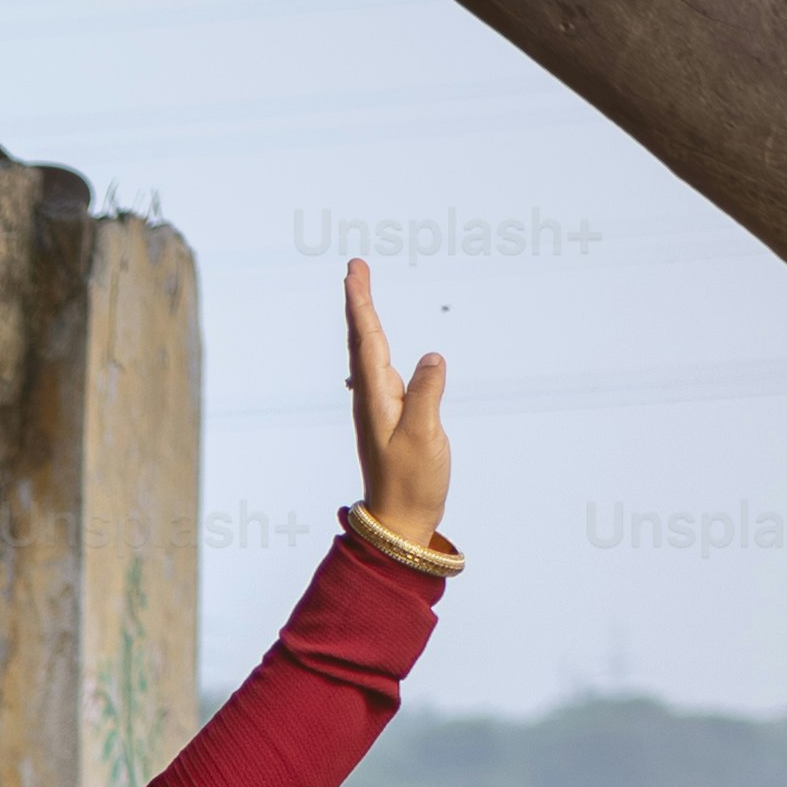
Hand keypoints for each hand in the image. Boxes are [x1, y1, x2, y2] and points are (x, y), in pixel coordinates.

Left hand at [342, 257, 451, 551]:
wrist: (400, 519)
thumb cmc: (411, 482)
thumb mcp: (424, 437)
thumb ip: (428, 395)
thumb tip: (432, 357)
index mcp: (377, 397)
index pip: (367, 340)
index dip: (361, 304)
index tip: (353, 272)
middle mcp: (372, 398)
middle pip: (363, 340)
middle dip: (359, 301)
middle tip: (355, 268)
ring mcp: (379, 407)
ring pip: (368, 354)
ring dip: (365, 321)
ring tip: (360, 293)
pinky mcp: (390, 417)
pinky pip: (379, 371)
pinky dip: (375, 348)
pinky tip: (372, 347)